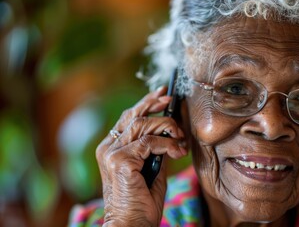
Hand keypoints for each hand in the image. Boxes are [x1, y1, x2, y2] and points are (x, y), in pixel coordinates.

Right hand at [96, 86, 186, 225]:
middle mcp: (108, 147)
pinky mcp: (120, 160)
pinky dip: (167, 144)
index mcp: (112, 148)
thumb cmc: (142, 200)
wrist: (132, 224)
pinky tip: (177, 151)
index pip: (128, 118)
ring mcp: (112, 153)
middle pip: (134, 115)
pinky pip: (149, 142)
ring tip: (180, 137)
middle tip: (172, 101)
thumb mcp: (152, 168)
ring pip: (142, 124)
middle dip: (155, 104)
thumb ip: (156, 148)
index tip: (162, 95)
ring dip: (166, 127)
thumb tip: (171, 131)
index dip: (146, 103)